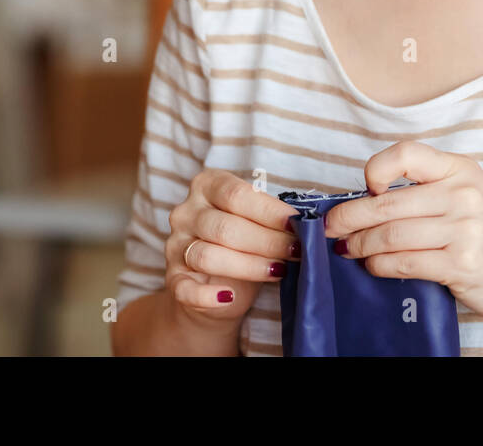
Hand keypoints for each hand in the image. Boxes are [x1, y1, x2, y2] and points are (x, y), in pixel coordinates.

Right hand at [165, 168, 299, 327]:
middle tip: (297, 252)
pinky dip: (207, 295)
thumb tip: (309, 225)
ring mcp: (175, 245)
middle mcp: (186, 212)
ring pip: (208, 255)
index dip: (269, 211)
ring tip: (279, 271)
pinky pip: (185, 289)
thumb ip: (273, 220)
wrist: (216, 283)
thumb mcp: (256, 222)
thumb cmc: (243, 243)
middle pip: (225, 226)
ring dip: (249, 266)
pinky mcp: (172, 279)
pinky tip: (229, 297)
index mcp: (206, 185)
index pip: (237, 194)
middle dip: (267, 241)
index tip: (297, 224)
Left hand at [322, 140, 482, 323]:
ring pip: (390, 235)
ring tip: (347, 250)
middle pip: (387, 202)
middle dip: (349, 218)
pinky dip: (379, 265)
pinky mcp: (462, 263)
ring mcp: (465, 229)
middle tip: (331, 228)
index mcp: (459, 169)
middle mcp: (463, 194)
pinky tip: (372, 266)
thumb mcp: (461, 196)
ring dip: (359, 245)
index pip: (405, 153)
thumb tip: (358, 200)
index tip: (365, 189)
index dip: (376, 169)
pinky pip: (403, 262)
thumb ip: (421, 190)